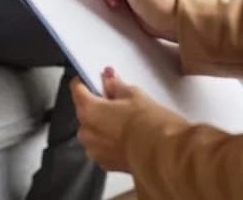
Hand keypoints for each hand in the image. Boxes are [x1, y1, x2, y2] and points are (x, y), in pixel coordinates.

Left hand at [71, 67, 187, 171]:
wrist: (164, 156)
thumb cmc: (150, 126)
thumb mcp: (134, 95)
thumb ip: (116, 85)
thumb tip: (109, 78)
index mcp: (88, 110)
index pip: (77, 88)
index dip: (86, 81)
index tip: (96, 79)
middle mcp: (86, 131)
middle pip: (85, 110)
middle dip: (98, 104)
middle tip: (118, 100)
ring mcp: (94, 150)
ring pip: (93, 130)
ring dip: (103, 124)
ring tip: (127, 121)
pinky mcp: (106, 163)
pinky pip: (102, 146)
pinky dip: (111, 141)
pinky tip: (128, 137)